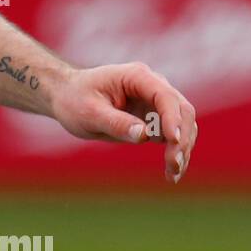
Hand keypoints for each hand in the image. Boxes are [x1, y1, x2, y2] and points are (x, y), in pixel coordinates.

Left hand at [51, 63, 197, 183]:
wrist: (67, 97)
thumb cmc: (74, 100)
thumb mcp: (88, 113)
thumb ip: (116, 122)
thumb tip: (145, 136)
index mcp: (136, 76)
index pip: (164, 96)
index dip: (172, 118)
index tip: (173, 141)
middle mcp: (152, 86)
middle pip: (181, 110)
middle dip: (182, 138)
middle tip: (173, 164)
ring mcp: (156, 102)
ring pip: (183, 125)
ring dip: (182, 148)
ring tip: (173, 174)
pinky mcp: (155, 118)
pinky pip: (174, 135)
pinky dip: (176, 152)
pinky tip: (172, 173)